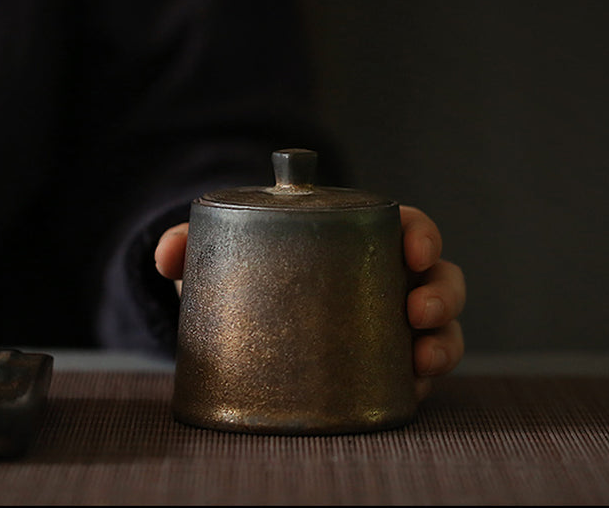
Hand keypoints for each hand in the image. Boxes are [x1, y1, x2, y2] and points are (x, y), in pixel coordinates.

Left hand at [155, 206, 464, 400]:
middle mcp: (387, 278)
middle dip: (440, 290)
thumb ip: (191, 244)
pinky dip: (428, 375)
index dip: (421, 232)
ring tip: (420, 354)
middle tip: (414, 308)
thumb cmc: (252, 273)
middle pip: (437, 274)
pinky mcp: (389, 364)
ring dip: (443, 337)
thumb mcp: (224, 255)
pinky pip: (423, 367)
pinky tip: (414, 384)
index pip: (405, 225)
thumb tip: (166, 255)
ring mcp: (393, 322)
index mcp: (359, 239)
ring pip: (441, 323)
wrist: (252, 324)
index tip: (411, 245)